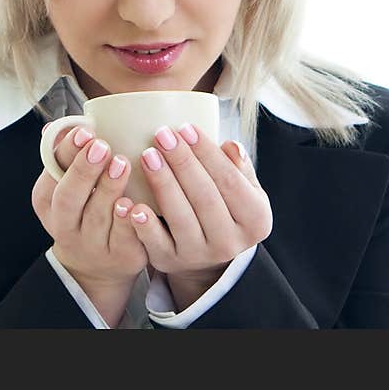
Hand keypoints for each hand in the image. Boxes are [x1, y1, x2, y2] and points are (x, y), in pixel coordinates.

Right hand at [32, 123, 147, 323]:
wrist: (97, 265)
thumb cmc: (84, 210)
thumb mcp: (68, 184)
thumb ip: (66, 155)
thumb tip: (60, 124)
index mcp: (48, 202)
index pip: (52, 174)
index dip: (67, 153)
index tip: (85, 131)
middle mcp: (66, 226)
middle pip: (69, 199)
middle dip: (84, 171)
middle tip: (102, 147)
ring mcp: (93, 245)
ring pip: (98, 217)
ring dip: (109, 189)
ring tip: (122, 164)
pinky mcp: (121, 257)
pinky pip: (125, 239)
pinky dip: (128, 221)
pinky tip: (135, 204)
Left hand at [128, 123, 272, 304]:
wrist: (205, 254)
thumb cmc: (223, 206)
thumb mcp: (242, 189)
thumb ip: (238, 168)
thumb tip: (231, 146)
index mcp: (256, 219)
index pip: (230, 181)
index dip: (207, 153)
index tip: (186, 128)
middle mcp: (230, 242)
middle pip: (204, 197)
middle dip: (182, 162)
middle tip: (162, 134)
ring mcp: (199, 255)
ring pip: (180, 217)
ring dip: (163, 184)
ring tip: (148, 155)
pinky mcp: (170, 261)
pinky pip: (156, 244)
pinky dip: (144, 225)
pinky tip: (132, 204)